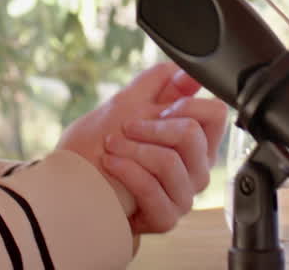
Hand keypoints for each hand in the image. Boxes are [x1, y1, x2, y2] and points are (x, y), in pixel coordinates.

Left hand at [56, 62, 226, 235]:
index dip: (187, 105)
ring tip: (112, 147)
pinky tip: (111, 165)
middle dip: (151, 126)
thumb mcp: (128, 102)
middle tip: (126, 127)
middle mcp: (195, 169)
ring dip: (133, 149)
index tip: (160, 107)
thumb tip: (189, 70)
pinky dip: (127, 172)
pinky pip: (154, 190)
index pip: (216, 114)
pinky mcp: (165, 218)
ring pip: (170, 162)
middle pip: (192, 135)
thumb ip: (162, 83)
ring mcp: (182, 196)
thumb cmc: (97, 146)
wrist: (72, 185)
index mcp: (194, 141)